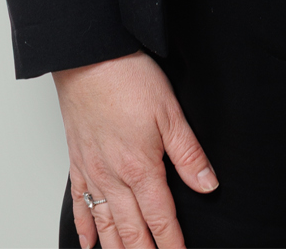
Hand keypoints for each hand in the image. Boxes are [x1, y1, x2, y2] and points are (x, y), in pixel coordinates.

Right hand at [54, 49, 217, 248]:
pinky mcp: (77, 161)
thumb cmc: (127, 78)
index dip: (172, 243)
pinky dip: (85, 228)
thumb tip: (208, 185)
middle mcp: (113, 177)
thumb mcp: (170, 113)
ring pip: (105, 225)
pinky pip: (79, 203)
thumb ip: (189, 154)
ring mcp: (92, 171)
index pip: (161, 218)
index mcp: (140, 167)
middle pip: (132, 230)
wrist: (88, 57)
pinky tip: (89, 243)